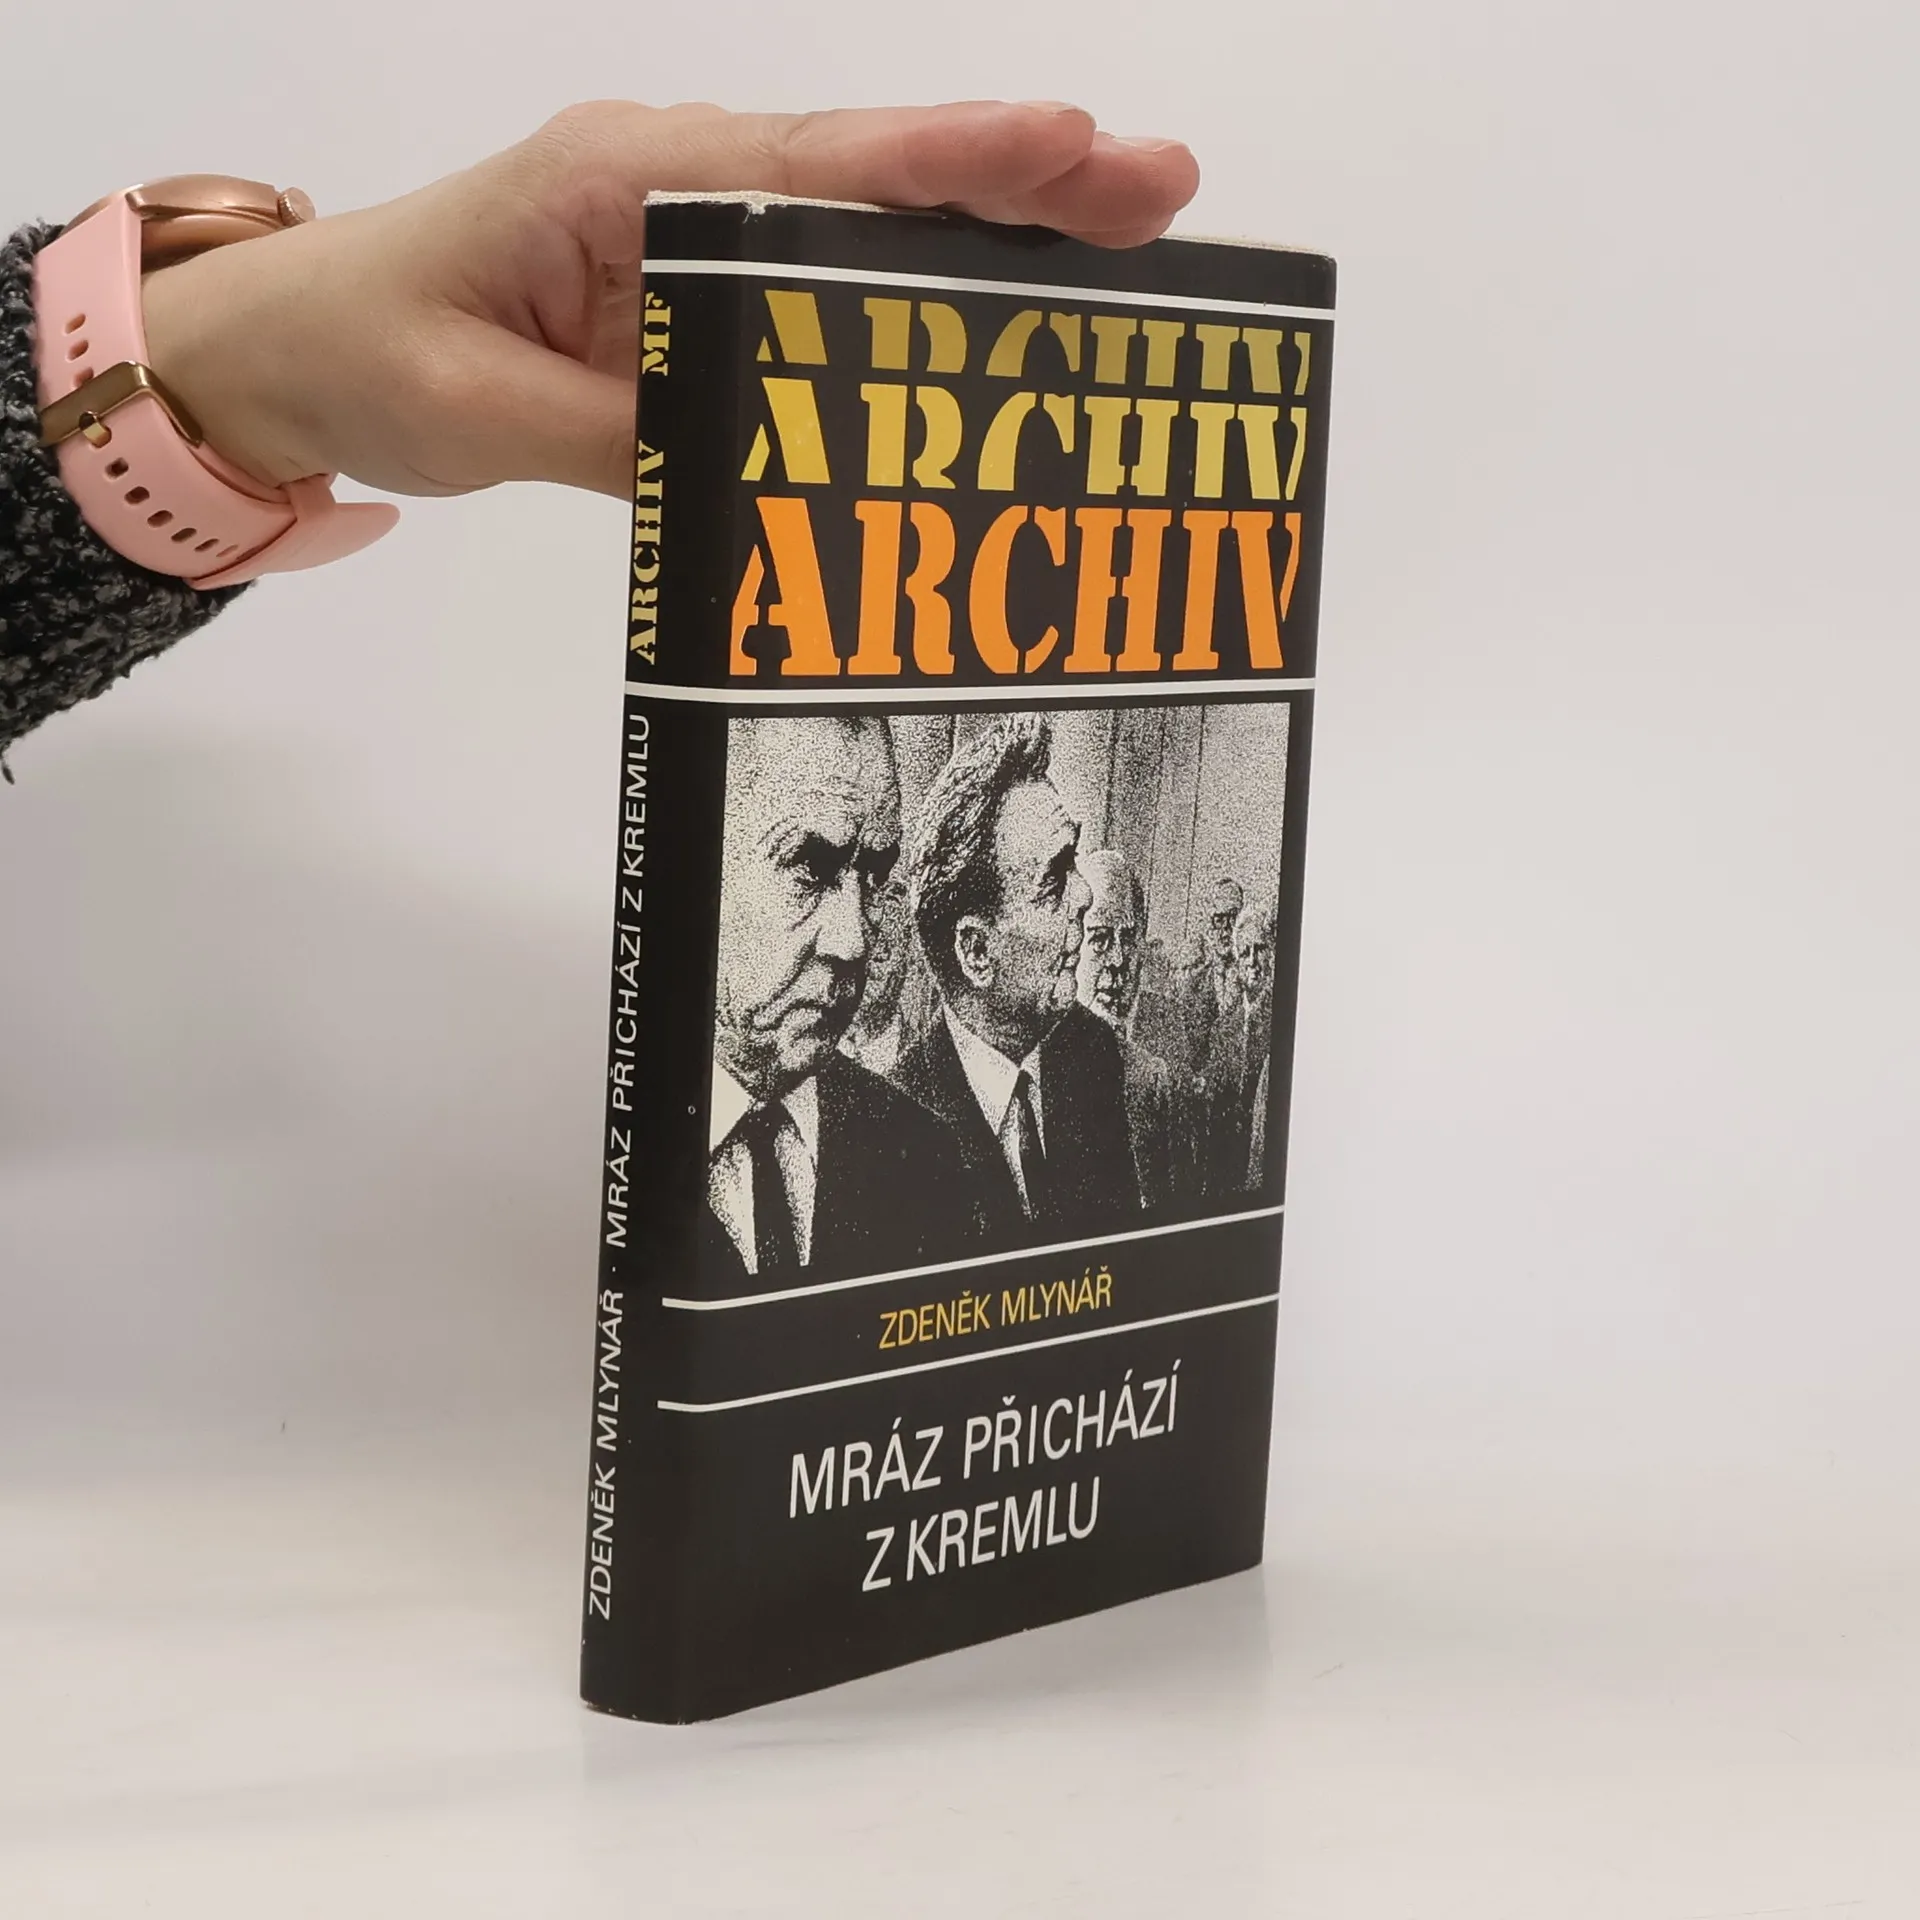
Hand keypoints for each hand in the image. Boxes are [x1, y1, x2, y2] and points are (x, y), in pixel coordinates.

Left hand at [138, 101, 1199, 501]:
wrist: (303, 346)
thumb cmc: (374, 351)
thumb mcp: (484, 413)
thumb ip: (622, 437)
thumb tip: (765, 470)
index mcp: (624, 176)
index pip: (810, 164)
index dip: (949, 158)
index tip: (1073, 143)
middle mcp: (676, 178)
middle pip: (872, 174)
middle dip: (1020, 179)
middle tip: (1163, 190)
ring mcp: (690, 226)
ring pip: (863, 220)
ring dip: (990, 231)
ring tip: (1125, 245)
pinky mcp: (691, 284)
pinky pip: (820, 280)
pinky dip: (917, 289)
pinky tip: (997, 312)